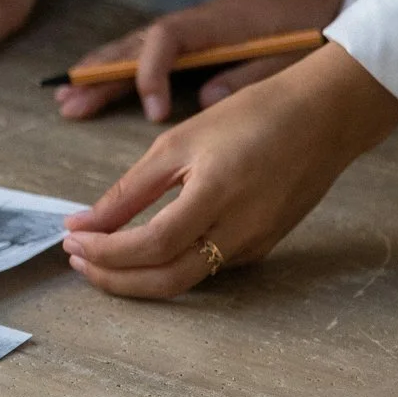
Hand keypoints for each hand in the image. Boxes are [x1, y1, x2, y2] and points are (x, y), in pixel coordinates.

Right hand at [54, 0, 340, 122]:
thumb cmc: (295, 21)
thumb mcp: (284, 52)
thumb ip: (248, 74)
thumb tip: (209, 99)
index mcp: (207, 25)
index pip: (164, 43)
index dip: (152, 75)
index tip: (154, 111)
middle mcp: (183, 26)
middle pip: (131, 48)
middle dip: (99, 76)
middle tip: (69, 103)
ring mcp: (177, 33)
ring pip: (126, 51)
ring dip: (95, 73)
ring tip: (65, 99)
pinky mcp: (178, 42)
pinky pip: (136, 55)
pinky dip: (110, 69)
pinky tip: (89, 85)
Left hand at [60, 44, 397, 297]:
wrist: (326, 116)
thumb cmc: (252, 116)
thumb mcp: (180, 141)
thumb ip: (130, 190)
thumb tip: (83, 223)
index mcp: (217, 195)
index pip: (151, 245)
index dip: (106, 252)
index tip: (72, 242)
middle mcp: (241, 230)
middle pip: (168, 279)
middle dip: (115, 278)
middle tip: (78, 261)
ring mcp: (255, 244)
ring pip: (187, 280)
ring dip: (138, 277)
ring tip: (100, 258)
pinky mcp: (262, 246)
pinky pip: (207, 267)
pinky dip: (168, 266)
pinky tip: (143, 249)